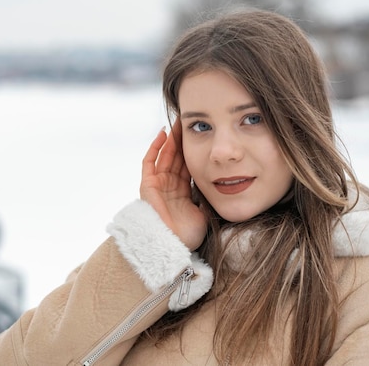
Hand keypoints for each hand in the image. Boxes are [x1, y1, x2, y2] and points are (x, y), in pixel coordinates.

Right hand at [140, 119, 206, 250]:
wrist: (171, 247)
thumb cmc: (188, 235)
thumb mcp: (204, 212)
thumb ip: (208, 197)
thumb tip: (221, 184)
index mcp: (183, 191)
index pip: (189, 164)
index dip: (195, 149)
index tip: (203, 134)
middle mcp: (169, 185)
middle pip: (176, 156)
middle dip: (183, 138)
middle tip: (190, 120)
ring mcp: (157, 184)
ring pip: (165, 155)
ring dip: (171, 138)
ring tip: (178, 121)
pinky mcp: (147, 185)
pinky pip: (149, 162)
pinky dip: (155, 147)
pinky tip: (163, 133)